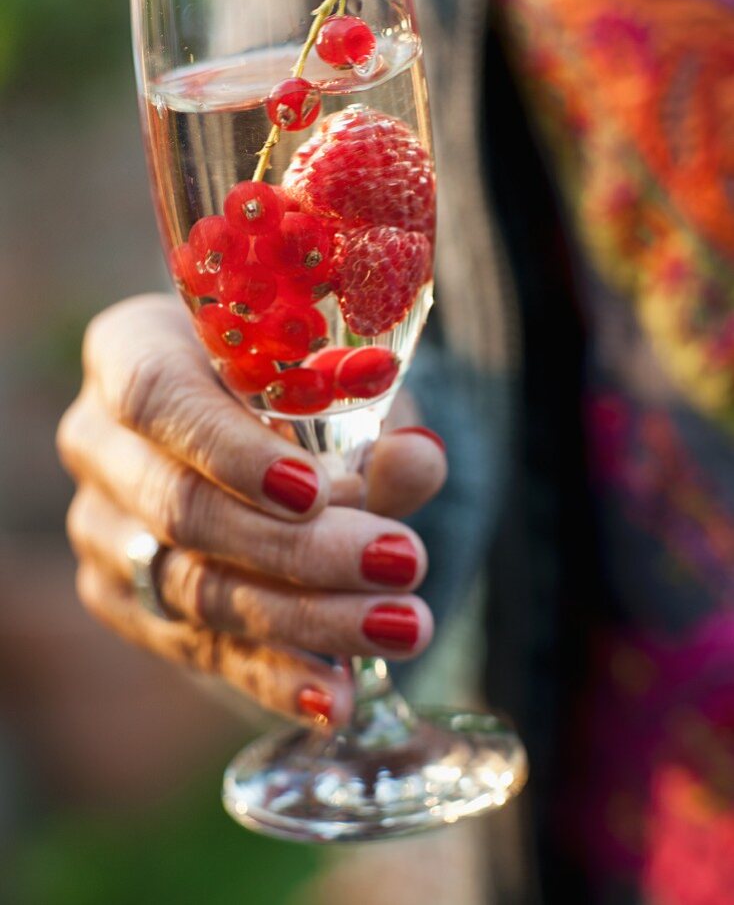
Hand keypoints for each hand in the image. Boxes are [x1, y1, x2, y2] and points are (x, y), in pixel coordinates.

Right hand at [57, 294, 446, 726]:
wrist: (246, 422)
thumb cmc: (287, 381)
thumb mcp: (333, 383)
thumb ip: (371, 421)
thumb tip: (418, 462)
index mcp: (131, 349)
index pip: (157, 399)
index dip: (230, 451)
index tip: (316, 492)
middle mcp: (98, 439)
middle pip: (178, 507)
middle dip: (295, 547)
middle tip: (399, 562)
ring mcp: (100, 526)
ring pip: (191, 587)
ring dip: (303, 617)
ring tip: (400, 626)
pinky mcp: (122, 598)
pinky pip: (196, 646)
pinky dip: (272, 673)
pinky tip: (335, 693)